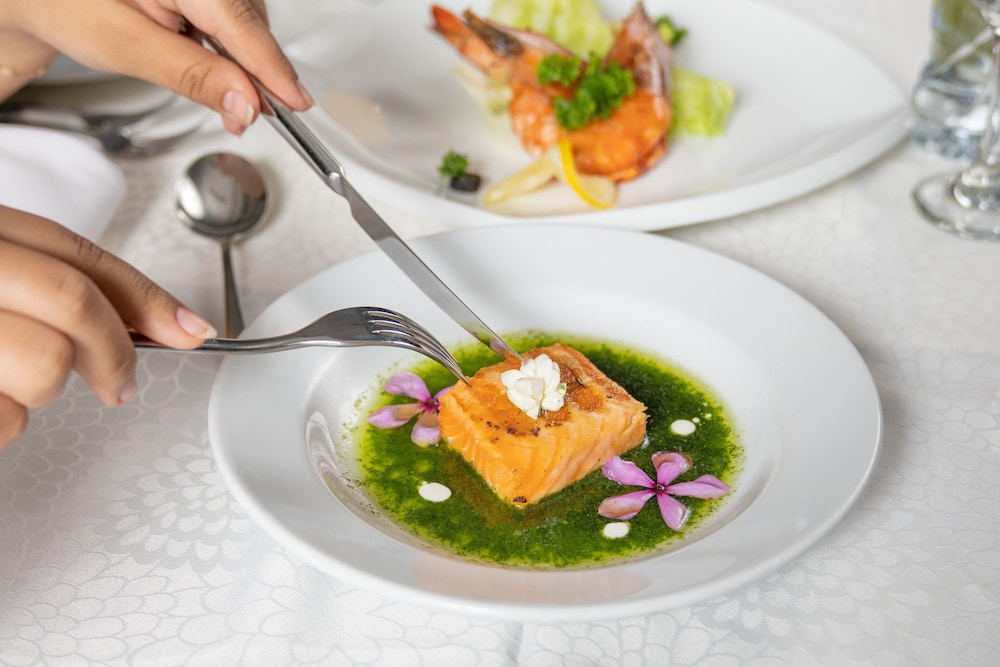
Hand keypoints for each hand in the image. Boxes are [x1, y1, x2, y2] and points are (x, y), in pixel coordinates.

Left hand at [0, 0, 311, 133]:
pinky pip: (231, 13)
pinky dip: (226, 44)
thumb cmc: (64, 4)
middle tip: (242, 114)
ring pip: (244, 19)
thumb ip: (191, 75)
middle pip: (249, 21)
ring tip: (209, 80)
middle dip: (252, 70)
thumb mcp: (125, 47)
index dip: (272, 69)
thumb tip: (244, 102)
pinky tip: (204, 55)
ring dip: (239, 58)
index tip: (295, 103)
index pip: (241, 24)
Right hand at [0, 205, 216, 449]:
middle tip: (118, 384)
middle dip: (113, 353)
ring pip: (46, 368)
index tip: (194, 330)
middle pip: (75, 303)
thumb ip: (63, 288)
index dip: (149, 299)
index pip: (81, 258)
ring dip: (37, 392)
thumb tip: (174, 325)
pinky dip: (2, 423)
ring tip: (4, 380)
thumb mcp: (0, 270)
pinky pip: (5, 419)